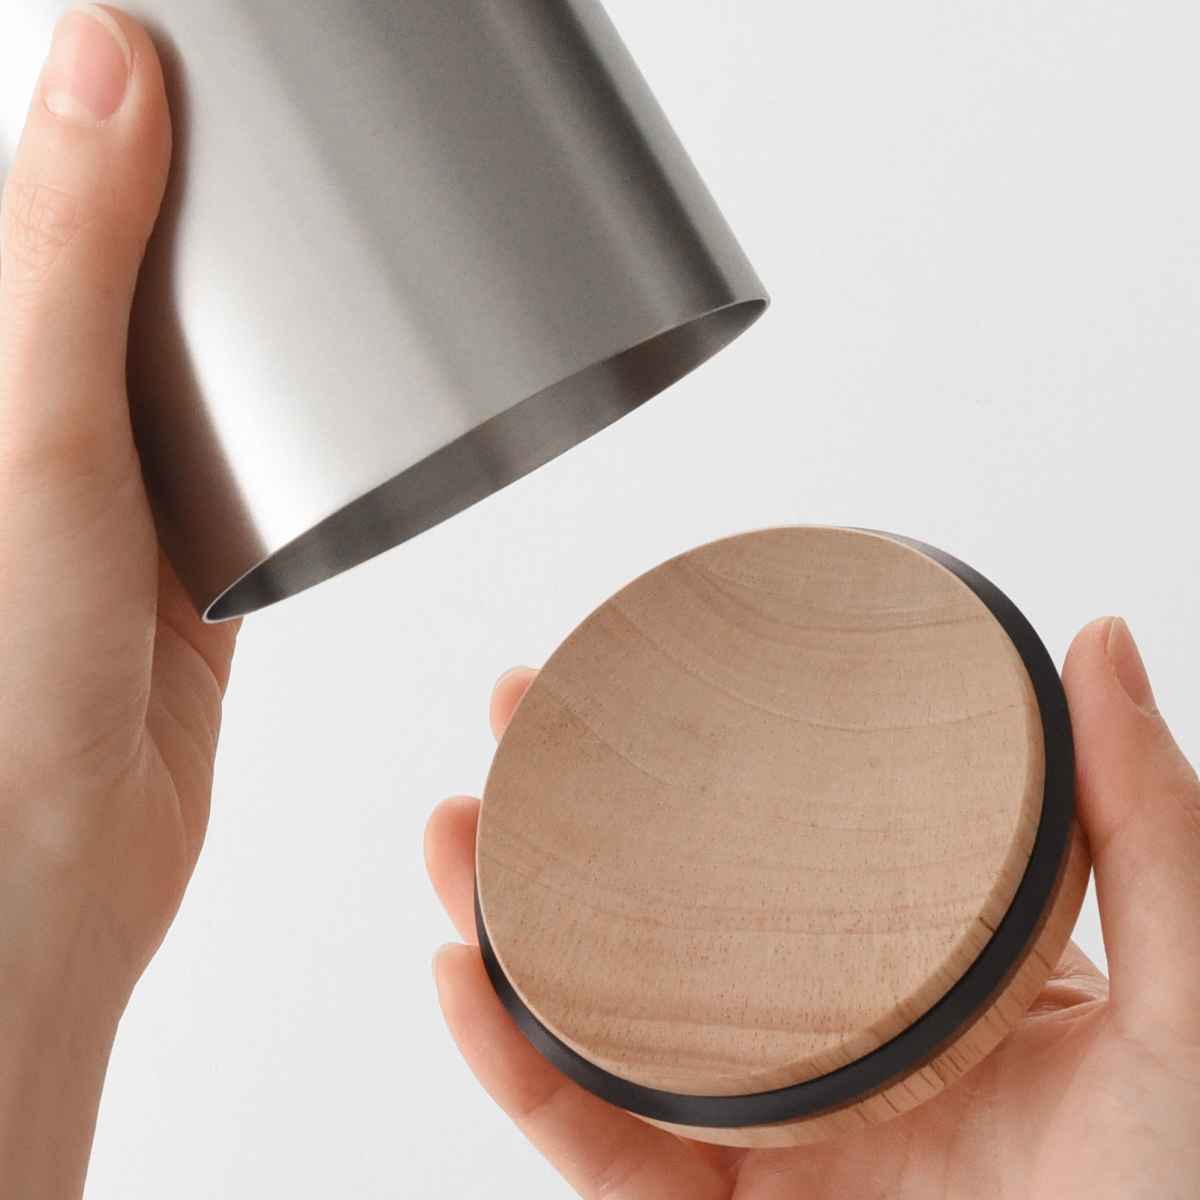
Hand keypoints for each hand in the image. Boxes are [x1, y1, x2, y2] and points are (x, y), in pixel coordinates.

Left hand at [0, 7, 235, 1195]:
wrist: (52, 863)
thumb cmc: (5, 671)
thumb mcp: (34, 428)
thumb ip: (67, 251)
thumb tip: (106, 54)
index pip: (46, 200)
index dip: (107, 108)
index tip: (192, 47)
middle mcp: (41, 420)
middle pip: (128, 272)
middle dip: (196, 198)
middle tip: (289, 130)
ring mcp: (117, 492)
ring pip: (195, 368)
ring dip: (251, 313)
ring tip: (329, 234)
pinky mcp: (191, 562)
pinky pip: (248, 464)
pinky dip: (288, 426)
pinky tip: (329, 392)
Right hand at [427, 620, 1199, 1197]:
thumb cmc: (1191, 1186)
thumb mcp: (1184, 981)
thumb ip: (1145, 821)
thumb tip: (1094, 640)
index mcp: (920, 974)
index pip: (784, 847)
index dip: (704, 759)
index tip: (642, 672)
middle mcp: (829, 1044)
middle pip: (662, 920)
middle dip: (569, 816)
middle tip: (514, 721)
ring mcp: (773, 1136)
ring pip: (602, 1027)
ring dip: (504, 928)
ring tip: (453, 835)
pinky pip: (601, 1153)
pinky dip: (517, 1074)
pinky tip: (465, 982)